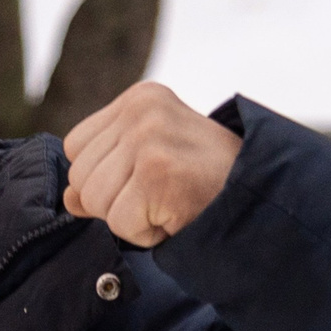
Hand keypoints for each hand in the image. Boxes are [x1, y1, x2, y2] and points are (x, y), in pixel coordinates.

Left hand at [61, 83, 242, 246]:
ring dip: (130, 219)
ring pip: (94, 201)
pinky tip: (176, 214)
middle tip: (161, 195)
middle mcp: (143, 110)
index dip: (103, 177)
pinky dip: (146, 232)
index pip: (76, 146)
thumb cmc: (207, 184)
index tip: (146, 178)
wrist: (262, 198)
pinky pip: (119, 223)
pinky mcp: (157, 171)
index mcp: (141, 98)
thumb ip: (105, 174)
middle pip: (79, 175)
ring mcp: (149, 137)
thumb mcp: (150, 166)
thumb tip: (68, 197)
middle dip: (113, 201)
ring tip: (169, 203)